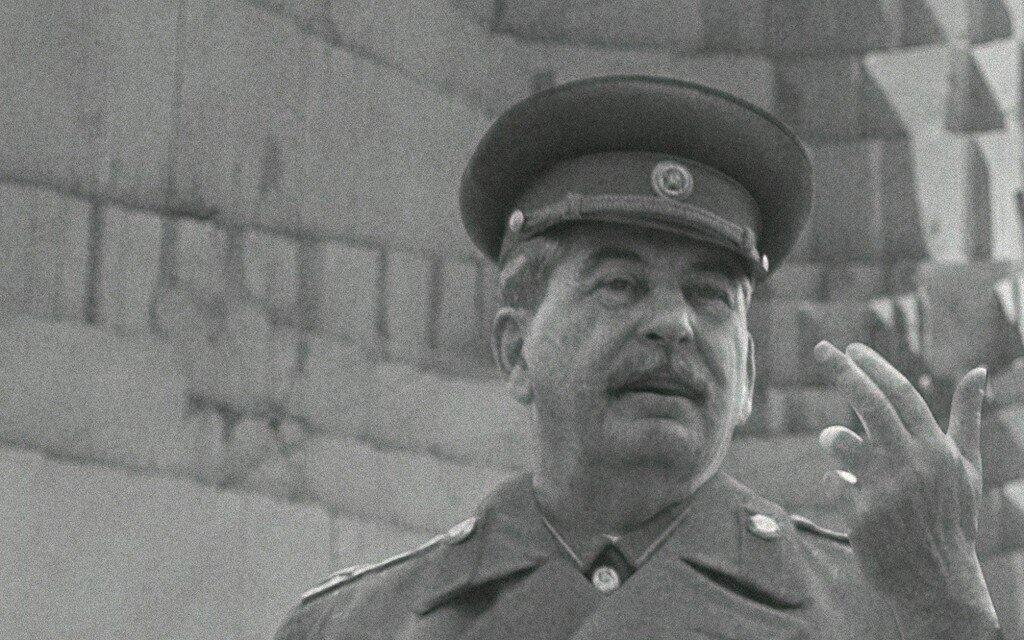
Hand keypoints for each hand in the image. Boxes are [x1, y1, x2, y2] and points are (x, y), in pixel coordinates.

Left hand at [814, 341, 998, 638]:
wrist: (937, 581)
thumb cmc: (951, 518)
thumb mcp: (967, 468)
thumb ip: (966, 416)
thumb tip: (979, 369)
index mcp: (938, 450)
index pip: (902, 395)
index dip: (874, 367)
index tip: (851, 348)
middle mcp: (912, 465)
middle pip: (870, 404)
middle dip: (843, 372)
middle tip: (821, 348)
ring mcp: (885, 490)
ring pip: (840, 441)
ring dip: (833, 438)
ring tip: (841, 449)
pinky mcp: (861, 516)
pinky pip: (833, 481)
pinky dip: (839, 483)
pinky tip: (857, 499)